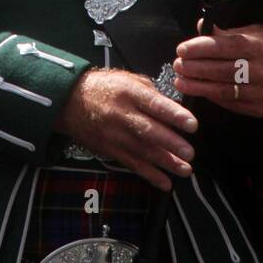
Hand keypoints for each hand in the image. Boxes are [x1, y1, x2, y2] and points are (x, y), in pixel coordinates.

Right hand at [55, 68, 197, 191]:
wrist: (69, 101)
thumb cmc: (104, 87)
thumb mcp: (127, 79)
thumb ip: (150, 92)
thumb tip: (172, 108)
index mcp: (129, 92)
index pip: (154, 104)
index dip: (173, 115)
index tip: (192, 124)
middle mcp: (122, 114)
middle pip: (148, 131)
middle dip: (171, 143)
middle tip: (190, 152)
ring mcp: (114, 134)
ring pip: (142, 151)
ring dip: (165, 162)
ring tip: (185, 169)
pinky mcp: (110, 149)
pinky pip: (132, 164)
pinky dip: (149, 174)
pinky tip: (165, 183)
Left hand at [173, 24, 262, 117]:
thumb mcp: (260, 32)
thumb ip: (230, 33)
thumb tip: (202, 28)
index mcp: (261, 47)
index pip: (225, 47)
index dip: (201, 49)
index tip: (182, 49)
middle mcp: (262, 70)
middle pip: (221, 71)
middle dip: (195, 69)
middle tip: (176, 66)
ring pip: (224, 91)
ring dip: (199, 87)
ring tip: (181, 81)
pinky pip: (233, 104)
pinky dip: (215, 98)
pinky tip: (201, 91)